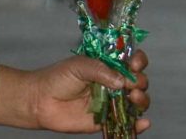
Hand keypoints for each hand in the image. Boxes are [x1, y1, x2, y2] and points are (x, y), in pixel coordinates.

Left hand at [30, 50, 149, 133]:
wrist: (42, 101)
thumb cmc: (58, 78)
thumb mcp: (78, 66)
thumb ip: (99, 70)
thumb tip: (122, 81)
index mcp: (106, 65)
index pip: (129, 60)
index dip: (137, 61)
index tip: (133, 64)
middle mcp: (112, 82)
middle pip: (137, 81)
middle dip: (140, 81)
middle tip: (131, 84)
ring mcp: (112, 102)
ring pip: (137, 101)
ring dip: (142, 100)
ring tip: (132, 98)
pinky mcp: (108, 120)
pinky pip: (128, 123)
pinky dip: (139, 124)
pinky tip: (143, 123)